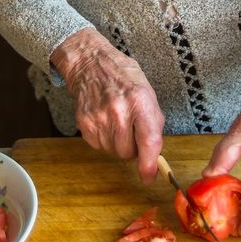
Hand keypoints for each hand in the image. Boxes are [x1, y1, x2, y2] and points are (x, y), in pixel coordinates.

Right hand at [51, 28, 164, 183]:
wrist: (92, 65)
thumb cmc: (123, 78)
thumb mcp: (148, 93)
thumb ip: (153, 123)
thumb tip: (155, 152)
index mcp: (140, 101)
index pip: (148, 141)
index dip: (149, 164)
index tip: (149, 176)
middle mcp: (119, 111)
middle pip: (128, 152)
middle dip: (133, 149)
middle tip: (131, 131)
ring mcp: (99, 118)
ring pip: (113, 151)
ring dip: (118, 144)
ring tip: (117, 122)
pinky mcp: (85, 123)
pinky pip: (98, 146)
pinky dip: (104, 139)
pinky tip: (105, 122)